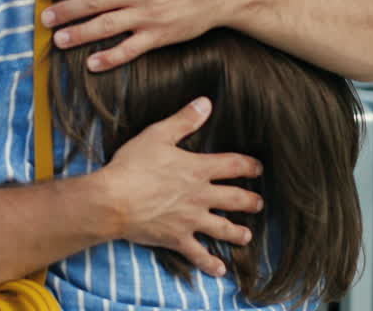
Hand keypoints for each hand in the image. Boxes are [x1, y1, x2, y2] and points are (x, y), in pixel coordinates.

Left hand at [41, 0, 231, 71]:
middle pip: (92, 1)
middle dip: (65, 10)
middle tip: (45, 18)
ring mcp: (147, 16)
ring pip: (105, 26)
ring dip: (79, 34)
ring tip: (59, 39)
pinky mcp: (158, 36)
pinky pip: (130, 50)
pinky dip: (110, 58)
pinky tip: (91, 63)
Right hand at [96, 97, 262, 276]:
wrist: (112, 200)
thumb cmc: (132, 165)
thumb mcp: (157, 135)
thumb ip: (184, 120)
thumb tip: (206, 103)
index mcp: (197, 169)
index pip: (233, 165)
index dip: (249, 166)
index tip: (258, 168)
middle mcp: (200, 196)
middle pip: (235, 199)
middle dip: (250, 201)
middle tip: (259, 204)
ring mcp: (190, 220)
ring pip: (222, 228)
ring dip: (238, 232)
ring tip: (247, 235)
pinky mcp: (177, 238)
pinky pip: (198, 254)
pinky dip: (210, 263)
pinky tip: (220, 269)